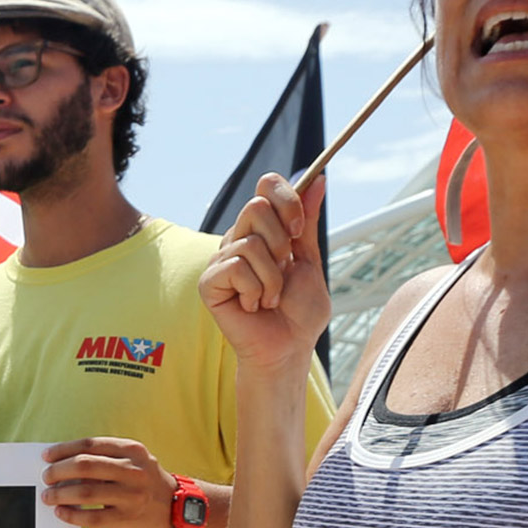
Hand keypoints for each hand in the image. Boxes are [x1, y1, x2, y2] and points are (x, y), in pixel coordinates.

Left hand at [42, 438, 175, 527]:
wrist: (179, 507)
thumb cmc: (146, 481)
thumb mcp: (135, 460)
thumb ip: (106, 457)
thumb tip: (63, 461)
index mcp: (132, 450)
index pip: (90, 444)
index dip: (64, 450)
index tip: (47, 456)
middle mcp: (133, 470)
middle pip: (85, 466)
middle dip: (59, 471)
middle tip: (47, 477)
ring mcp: (132, 494)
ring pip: (86, 491)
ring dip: (61, 494)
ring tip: (49, 496)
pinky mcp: (128, 517)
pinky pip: (93, 517)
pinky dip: (72, 515)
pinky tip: (62, 513)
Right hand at [200, 171, 331, 371]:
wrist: (288, 349)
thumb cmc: (298, 313)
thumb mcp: (309, 261)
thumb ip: (307, 222)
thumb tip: (318, 179)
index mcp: (262, 231)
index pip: (266, 186)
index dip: (286, 199)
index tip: (299, 229)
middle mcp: (238, 240)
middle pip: (255, 206)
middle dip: (280, 242)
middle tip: (284, 269)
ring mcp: (220, 260)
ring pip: (250, 243)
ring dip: (272, 278)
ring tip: (270, 299)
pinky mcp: (209, 282)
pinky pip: (236, 267)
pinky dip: (256, 291)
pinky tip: (253, 306)